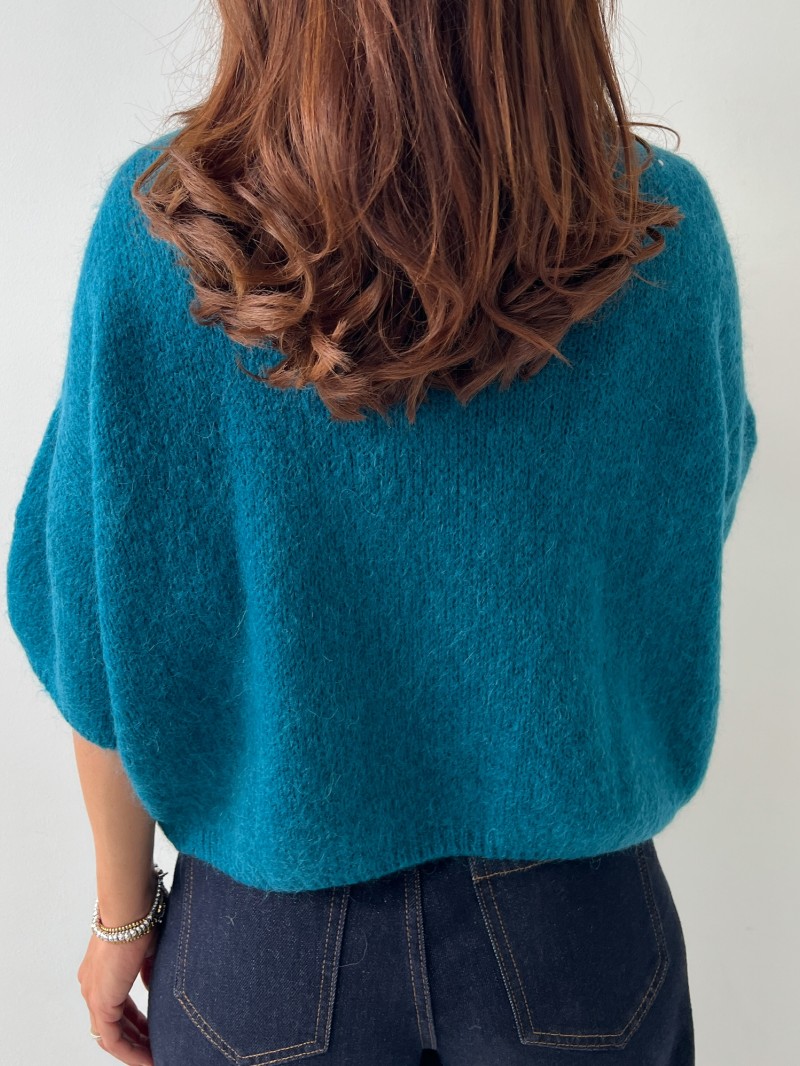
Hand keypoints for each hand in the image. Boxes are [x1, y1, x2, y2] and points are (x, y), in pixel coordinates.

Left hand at [77, 926, 159, 1064]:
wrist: (131, 908)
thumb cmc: (142, 918)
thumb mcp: (148, 950)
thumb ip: (148, 972)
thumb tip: (153, 989)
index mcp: (103, 971)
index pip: (118, 1007)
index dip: (136, 1022)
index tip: (154, 1031)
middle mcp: (93, 985)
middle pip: (114, 1025)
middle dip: (137, 1040)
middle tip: (157, 1050)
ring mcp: (94, 994)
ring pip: (111, 1035)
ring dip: (134, 1049)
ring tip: (154, 1059)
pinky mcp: (101, 1001)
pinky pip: (113, 1038)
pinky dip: (130, 1051)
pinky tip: (148, 1058)